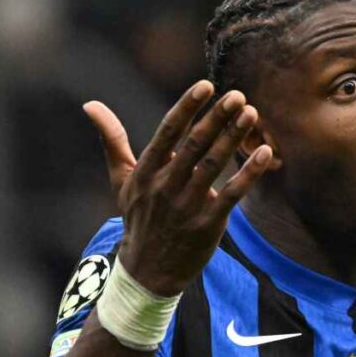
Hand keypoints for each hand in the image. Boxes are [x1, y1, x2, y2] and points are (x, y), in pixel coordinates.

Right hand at [83, 80, 272, 294]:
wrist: (149, 270)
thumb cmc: (139, 217)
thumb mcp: (122, 180)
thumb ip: (112, 140)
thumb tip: (90, 105)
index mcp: (146, 170)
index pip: (167, 132)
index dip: (188, 108)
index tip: (206, 85)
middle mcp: (165, 185)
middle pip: (195, 145)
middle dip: (217, 118)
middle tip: (238, 95)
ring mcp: (188, 205)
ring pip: (214, 165)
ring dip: (234, 138)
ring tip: (252, 115)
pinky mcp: (209, 224)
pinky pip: (232, 194)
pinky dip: (249, 174)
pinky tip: (265, 153)